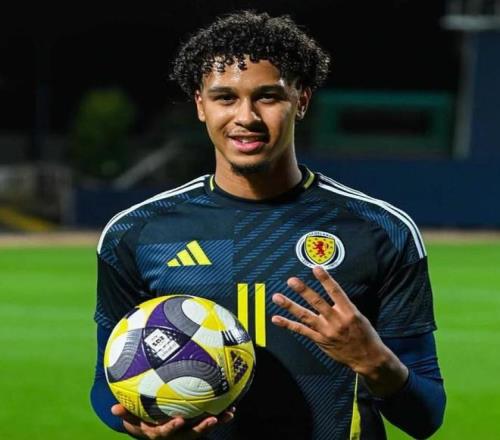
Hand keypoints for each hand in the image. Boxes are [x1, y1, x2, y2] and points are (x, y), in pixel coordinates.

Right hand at [111, 404, 234, 438]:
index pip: (165, 432)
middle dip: (201, 428)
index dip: (172, 427)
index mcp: (160, 432)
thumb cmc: (141, 420)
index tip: (178, 420)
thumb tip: (112, 408)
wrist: (154, 429)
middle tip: (212, 419)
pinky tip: (232, 409)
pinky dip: (221, 416)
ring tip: (228, 414)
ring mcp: (187, 431)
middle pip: (190, 434)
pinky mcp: (196, 425)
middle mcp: (176, 434)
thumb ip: (125, 414)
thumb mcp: (132, 419)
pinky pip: (209, 421)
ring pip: (202, 429)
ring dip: (216, 422)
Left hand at [271, 266, 407, 396]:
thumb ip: (343, 305)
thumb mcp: (359, 315)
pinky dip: (288, 324)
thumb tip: (330, 290)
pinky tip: (277, 319)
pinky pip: (301, 331)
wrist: (368, 358)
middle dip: (303, 291)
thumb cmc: (365, 335)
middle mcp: (336, 321)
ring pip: (305, 316)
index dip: (325, 279)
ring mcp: (326, 331)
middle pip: (317, 303)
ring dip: (290, 306)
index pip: (335, 292)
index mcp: (349, 312)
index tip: (316, 268)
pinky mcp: (320, 340)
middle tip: (292, 281)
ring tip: (277, 297)